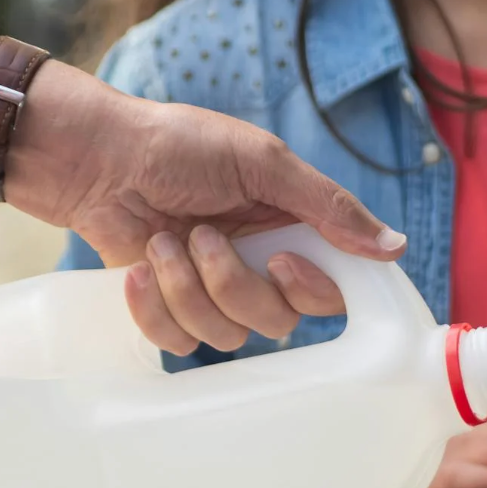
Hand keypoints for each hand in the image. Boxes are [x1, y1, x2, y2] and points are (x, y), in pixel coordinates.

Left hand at [62, 96, 403, 354]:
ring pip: (227, 336)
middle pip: (279, 320)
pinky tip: (138, 268)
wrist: (93, 157)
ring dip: (187, 289)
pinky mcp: (169, 309)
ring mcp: (212, 291)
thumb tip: (394, 248)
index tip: (280, 260)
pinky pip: (179, 343)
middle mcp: (258, 266)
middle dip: (234, 284)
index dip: (311, 290)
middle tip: (201, 235)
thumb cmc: (175, 144)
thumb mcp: (260, 161)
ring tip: (161, 242)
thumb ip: (327, 207)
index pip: (330, 289)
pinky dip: (155, 308)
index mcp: (290, 229)